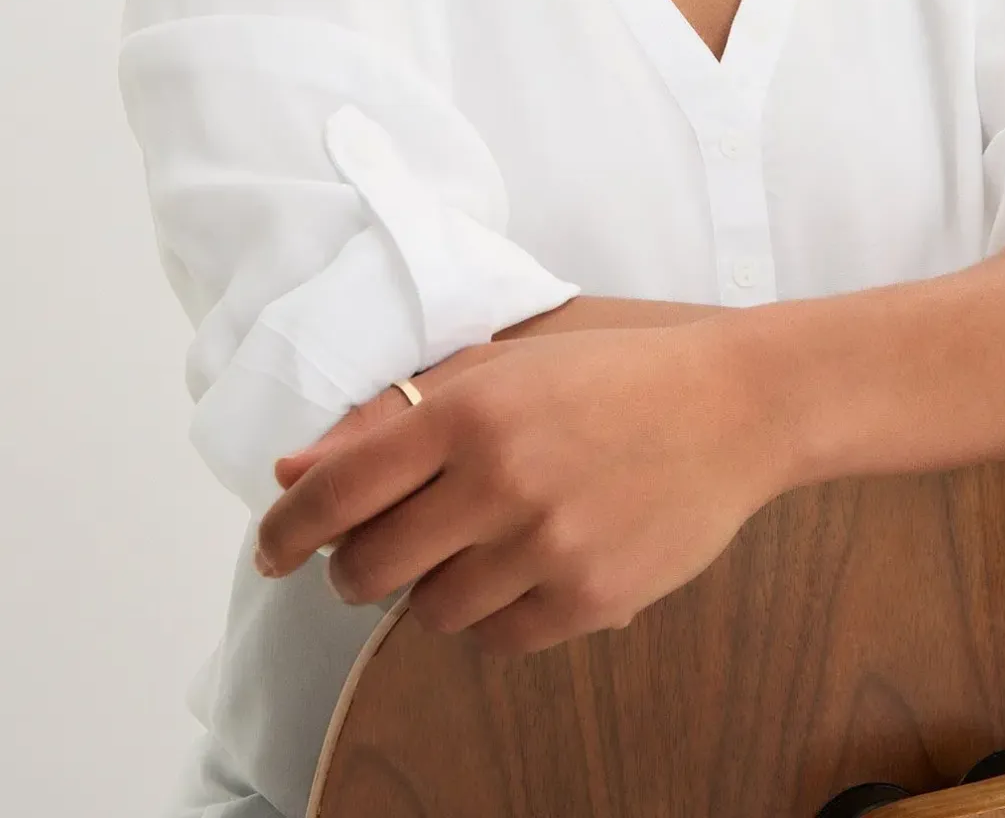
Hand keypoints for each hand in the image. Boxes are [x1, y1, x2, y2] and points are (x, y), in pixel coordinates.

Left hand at [254, 320, 779, 656]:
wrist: (732, 405)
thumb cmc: (609, 376)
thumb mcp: (500, 366)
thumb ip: (391, 417)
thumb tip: (293, 470)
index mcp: (468, 409)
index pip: (337, 490)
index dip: (286, 531)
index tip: (271, 550)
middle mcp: (499, 477)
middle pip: (370, 566)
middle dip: (355, 569)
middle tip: (376, 555)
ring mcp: (547, 543)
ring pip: (432, 611)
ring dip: (432, 590)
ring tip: (473, 550)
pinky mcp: (591, 595)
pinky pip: (497, 640)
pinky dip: (492, 617)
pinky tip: (519, 572)